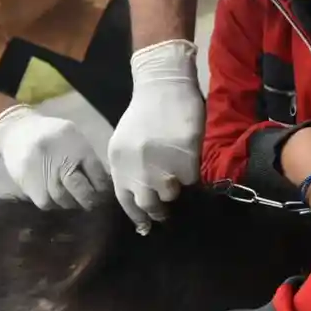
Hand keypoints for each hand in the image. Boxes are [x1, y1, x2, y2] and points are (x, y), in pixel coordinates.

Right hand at [0, 104, 110, 209]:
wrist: (16, 131)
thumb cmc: (51, 134)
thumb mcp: (74, 137)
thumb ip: (88, 158)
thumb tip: (103, 183)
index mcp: (77, 147)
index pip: (97, 175)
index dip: (103, 188)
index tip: (104, 193)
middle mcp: (61, 161)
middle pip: (82, 190)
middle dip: (90, 199)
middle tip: (92, 202)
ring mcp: (45, 175)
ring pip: (65, 201)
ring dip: (73, 203)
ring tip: (74, 199)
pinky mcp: (31, 187)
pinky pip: (48, 204)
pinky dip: (55, 204)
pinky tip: (56, 196)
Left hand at [107, 40, 205, 232]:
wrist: (162, 84)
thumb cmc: (145, 113)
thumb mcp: (126, 143)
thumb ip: (130, 170)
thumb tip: (141, 198)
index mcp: (118, 163)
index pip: (126, 202)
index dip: (138, 216)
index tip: (147, 226)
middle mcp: (137, 167)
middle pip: (149, 205)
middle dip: (159, 210)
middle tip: (167, 210)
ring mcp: (161, 164)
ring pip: (171, 193)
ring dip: (176, 187)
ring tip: (177, 173)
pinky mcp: (184, 157)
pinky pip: (190, 178)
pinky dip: (191, 173)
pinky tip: (188, 158)